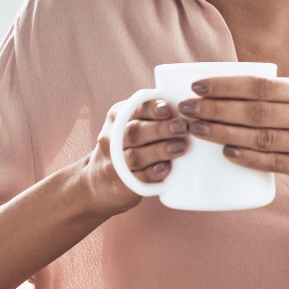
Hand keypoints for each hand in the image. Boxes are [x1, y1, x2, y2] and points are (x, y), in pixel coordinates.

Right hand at [82, 98, 189, 214]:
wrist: (99, 182)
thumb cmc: (128, 146)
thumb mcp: (132, 123)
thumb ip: (153, 114)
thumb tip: (189, 105)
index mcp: (118, 117)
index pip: (134, 109)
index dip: (151, 109)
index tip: (168, 108)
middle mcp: (112, 138)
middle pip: (134, 132)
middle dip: (159, 129)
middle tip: (182, 127)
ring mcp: (115, 162)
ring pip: (136, 155)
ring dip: (159, 151)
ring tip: (180, 147)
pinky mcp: (122, 183)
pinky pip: (138, 178)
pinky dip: (153, 173)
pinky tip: (166, 169)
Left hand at [177, 75, 288, 208]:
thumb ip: (285, 92)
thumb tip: (235, 90)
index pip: (260, 85)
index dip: (226, 86)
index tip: (198, 85)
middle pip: (254, 112)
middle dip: (215, 110)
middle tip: (186, 109)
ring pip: (260, 138)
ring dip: (224, 134)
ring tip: (197, 130)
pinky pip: (274, 163)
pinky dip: (248, 158)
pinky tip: (227, 153)